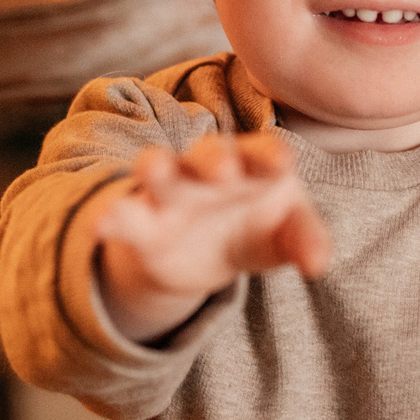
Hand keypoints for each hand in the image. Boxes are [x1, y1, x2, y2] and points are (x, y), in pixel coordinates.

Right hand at [94, 132, 331, 342]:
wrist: (207, 254)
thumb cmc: (258, 226)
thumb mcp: (286, 234)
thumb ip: (304, 241)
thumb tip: (319, 265)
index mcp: (253, 165)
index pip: (263, 153)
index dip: (270, 156)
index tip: (282, 163)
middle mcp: (208, 171)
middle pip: (209, 154)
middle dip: (214, 158)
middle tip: (222, 167)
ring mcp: (172, 195)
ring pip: (160, 172)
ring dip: (156, 167)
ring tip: (151, 169)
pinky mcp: (143, 225)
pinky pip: (125, 216)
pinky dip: (112, 217)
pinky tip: (101, 224)